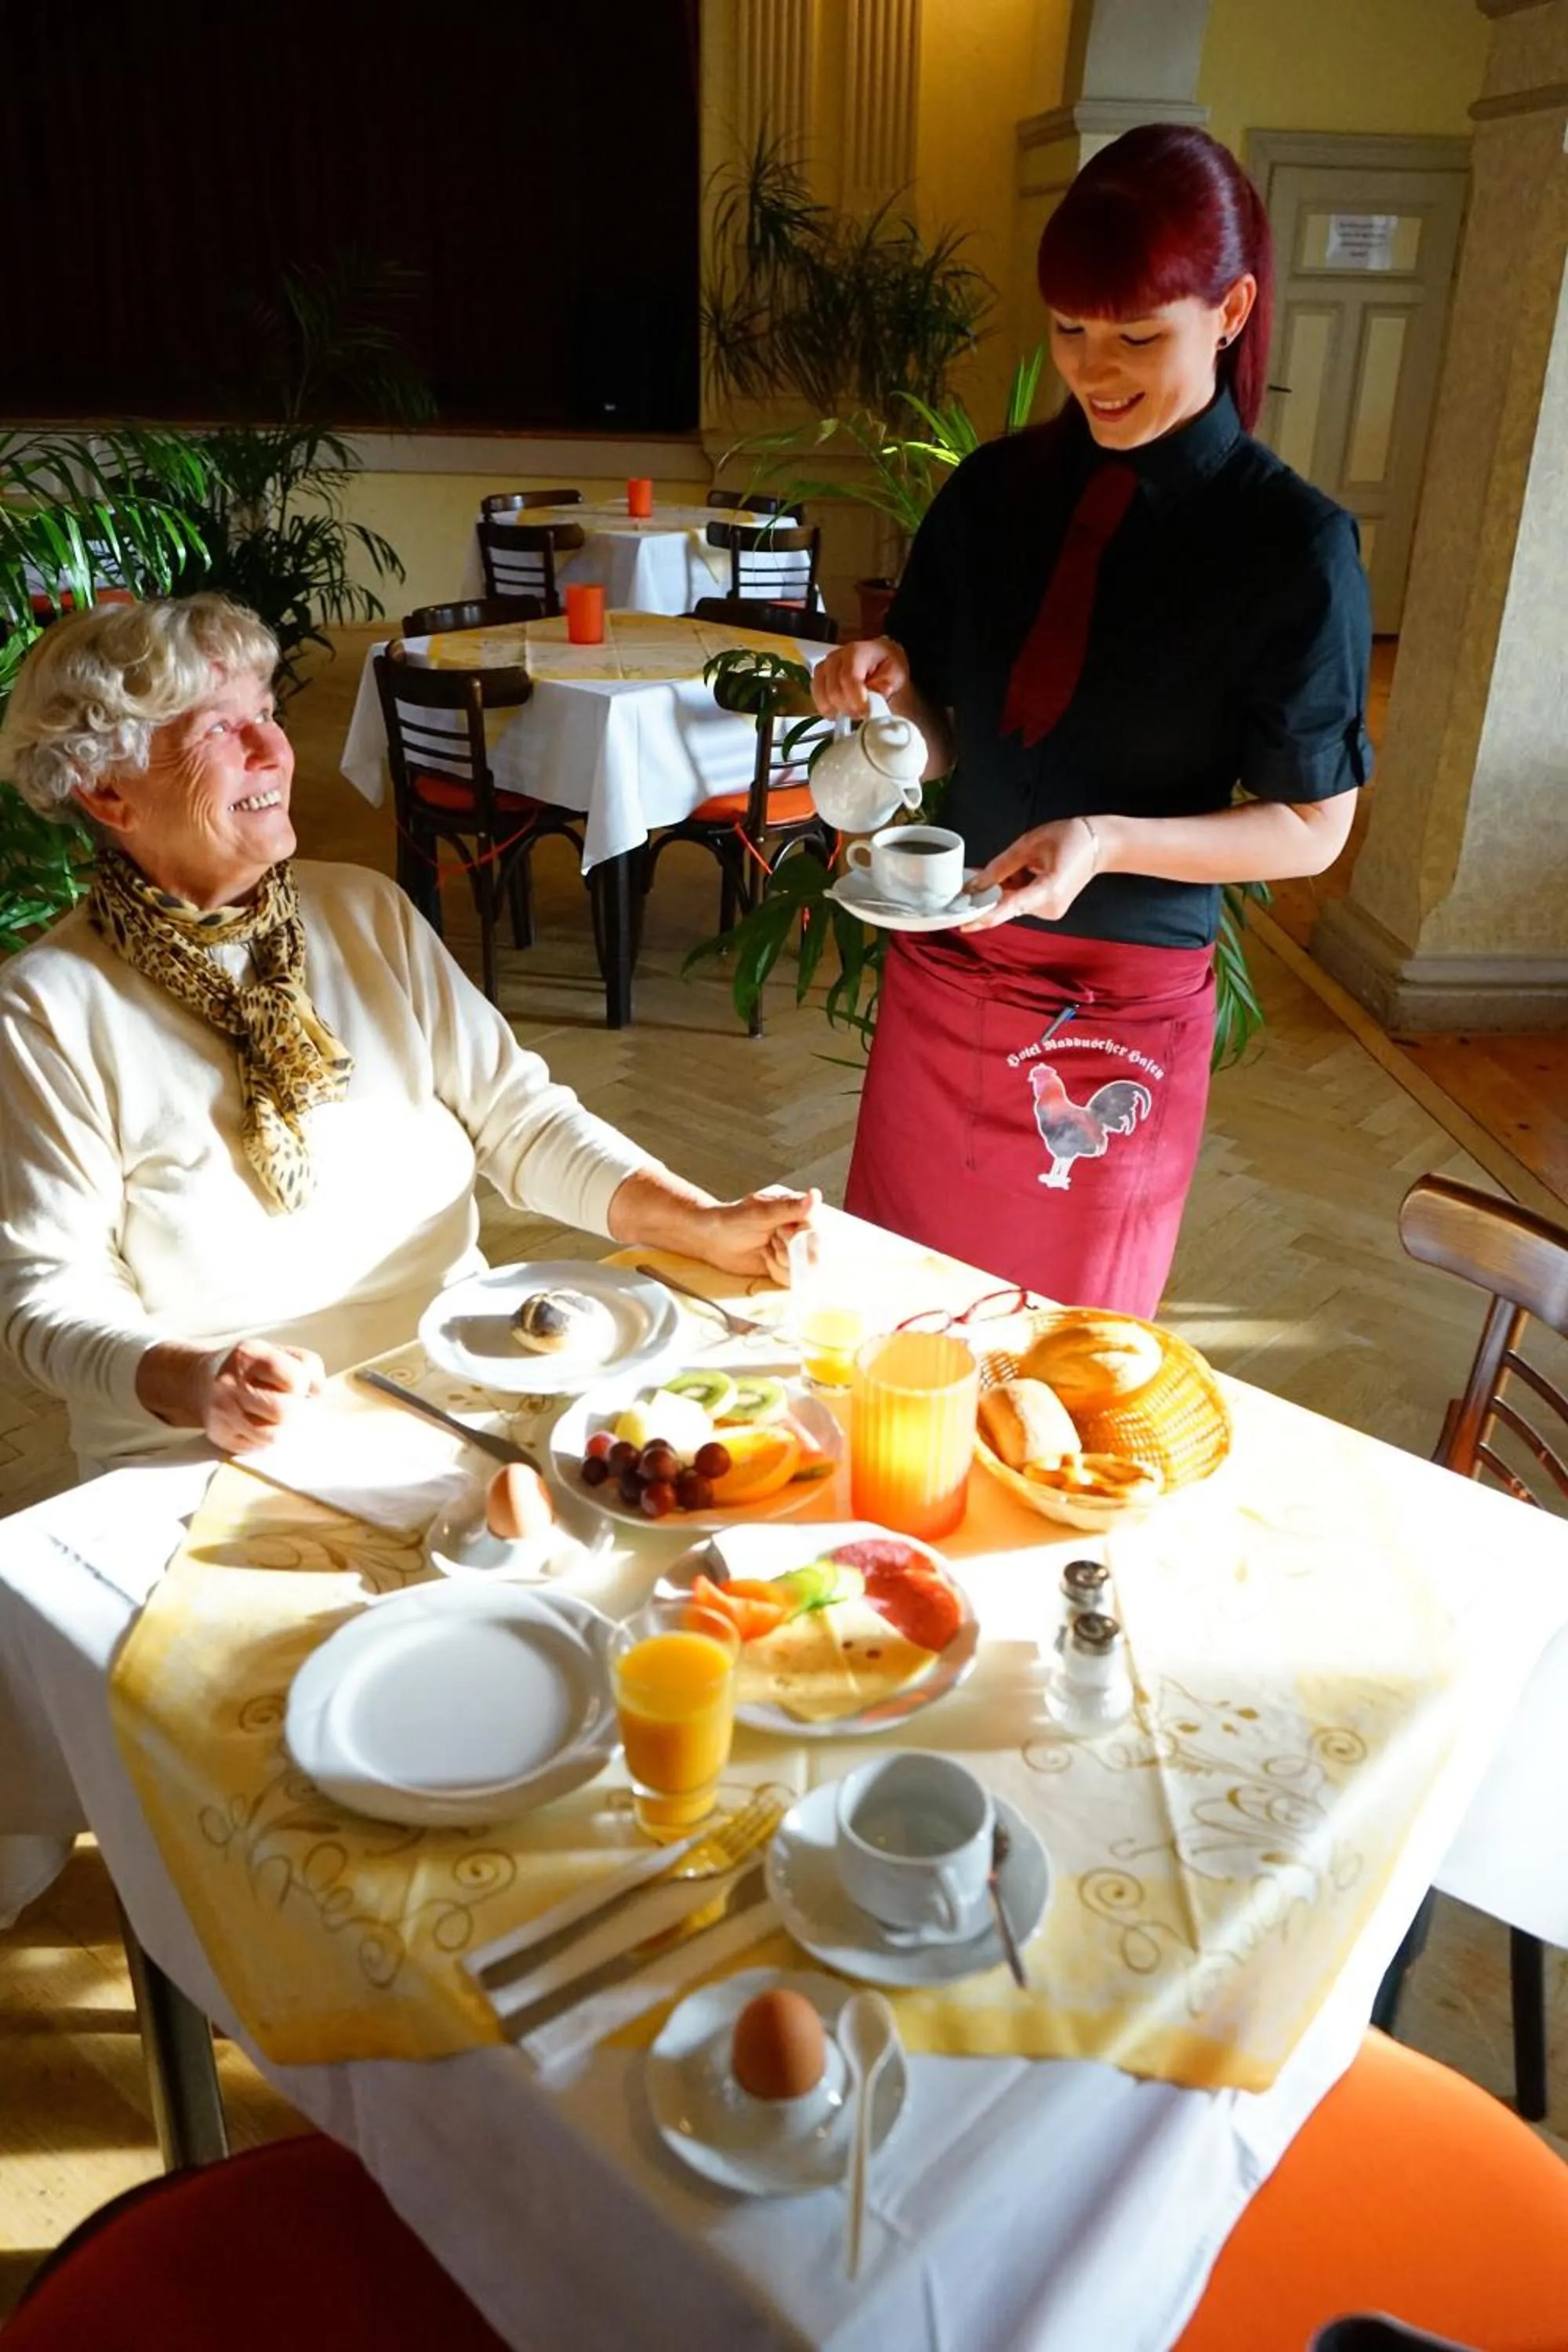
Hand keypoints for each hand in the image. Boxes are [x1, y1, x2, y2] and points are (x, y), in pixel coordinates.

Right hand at [137, 1336, 324, 1451]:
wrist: (200, 1381)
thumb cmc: (249, 1367)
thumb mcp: (276, 1351)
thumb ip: (307, 1364)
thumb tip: (319, 1392)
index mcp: (249, 1356)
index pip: (294, 1379)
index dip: (303, 1384)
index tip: (296, 1384)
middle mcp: (231, 1384)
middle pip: (284, 1412)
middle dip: (294, 1410)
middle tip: (288, 1403)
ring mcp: (223, 1413)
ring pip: (272, 1436)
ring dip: (281, 1427)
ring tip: (273, 1415)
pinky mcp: (220, 1436)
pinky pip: (257, 1448)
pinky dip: (264, 1438)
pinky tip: (257, 1423)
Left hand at [689, 1187, 820, 1283]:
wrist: (711, 1238)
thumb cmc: (732, 1219)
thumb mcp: (760, 1213)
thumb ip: (790, 1208)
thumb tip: (815, 1195)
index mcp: (799, 1212)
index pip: (816, 1231)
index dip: (798, 1237)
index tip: (778, 1232)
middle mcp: (802, 1231)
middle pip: (814, 1254)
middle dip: (789, 1254)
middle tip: (770, 1242)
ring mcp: (795, 1251)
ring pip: (805, 1270)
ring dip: (783, 1264)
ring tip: (767, 1250)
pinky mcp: (786, 1267)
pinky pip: (794, 1279)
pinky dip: (778, 1273)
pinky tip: (766, 1259)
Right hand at [811, 636, 910, 718]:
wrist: (879, 662)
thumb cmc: (887, 667)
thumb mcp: (896, 673)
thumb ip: (888, 682)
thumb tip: (878, 691)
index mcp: (856, 651)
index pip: (848, 677)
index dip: (855, 699)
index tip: (866, 713)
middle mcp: (836, 657)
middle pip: (834, 690)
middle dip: (849, 708)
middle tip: (863, 714)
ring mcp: (824, 668)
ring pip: (822, 697)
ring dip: (838, 710)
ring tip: (854, 712)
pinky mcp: (817, 679)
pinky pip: (816, 700)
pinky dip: (828, 710)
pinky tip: (841, 711)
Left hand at [960, 817, 1100, 929]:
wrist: (1101, 845)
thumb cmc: (1070, 838)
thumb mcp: (1030, 844)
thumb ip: (1001, 865)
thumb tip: (975, 884)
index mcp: (1049, 889)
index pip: (1011, 906)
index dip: (985, 916)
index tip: (965, 924)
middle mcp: (1050, 907)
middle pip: (1008, 904)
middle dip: (991, 891)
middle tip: (981, 873)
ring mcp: (1050, 911)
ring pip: (1013, 902)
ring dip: (1006, 886)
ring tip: (1026, 861)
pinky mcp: (1049, 910)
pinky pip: (1022, 901)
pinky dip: (1016, 888)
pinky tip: (1027, 869)